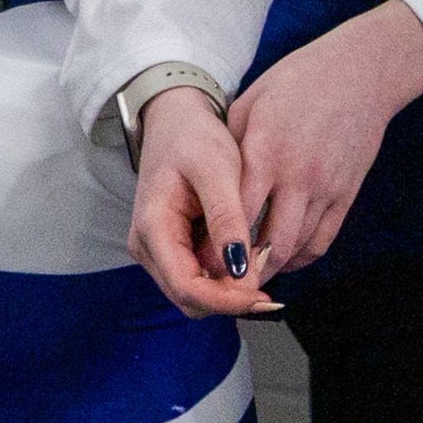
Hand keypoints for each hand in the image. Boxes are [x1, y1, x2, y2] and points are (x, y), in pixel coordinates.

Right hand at [130, 90, 270, 318]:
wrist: (176, 122)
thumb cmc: (194, 138)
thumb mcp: (216, 169)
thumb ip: (226, 217)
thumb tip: (240, 268)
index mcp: (153, 229)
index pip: (186, 287)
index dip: (226, 301)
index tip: (265, 296)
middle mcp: (149, 248)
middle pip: (190, 298)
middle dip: (230, 299)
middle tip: (273, 287)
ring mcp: (160, 250)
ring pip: (196, 293)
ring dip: (230, 291)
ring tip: (265, 268)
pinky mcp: (175, 248)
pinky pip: (200, 277)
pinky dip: (226, 277)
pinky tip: (252, 260)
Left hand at [222, 3, 422, 287]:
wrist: (362, 71)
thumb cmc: (298, 81)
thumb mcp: (250, 104)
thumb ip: (231, 150)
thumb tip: (211, 193)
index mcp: (266, 152)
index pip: (236, 216)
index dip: (215, 248)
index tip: (197, 264)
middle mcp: (298, 175)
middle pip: (268, 244)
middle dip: (243, 271)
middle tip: (221, 282)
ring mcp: (327, 187)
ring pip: (296, 248)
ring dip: (270, 268)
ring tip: (247, 275)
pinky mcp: (347, 192)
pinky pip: (322, 241)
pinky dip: (300, 258)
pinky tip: (282, 258)